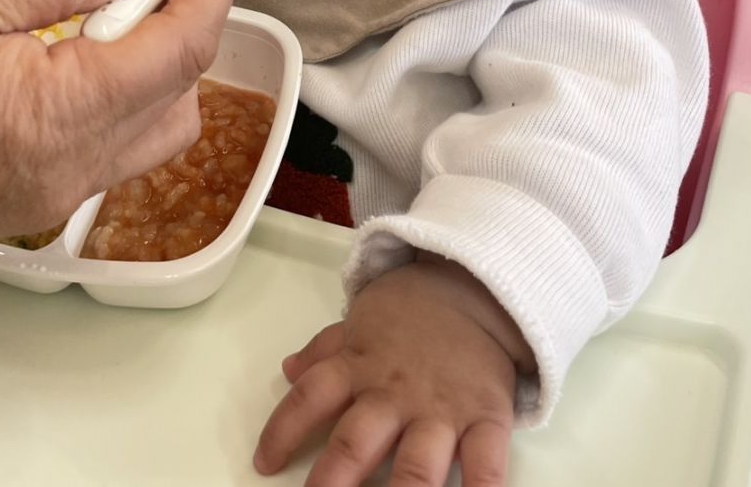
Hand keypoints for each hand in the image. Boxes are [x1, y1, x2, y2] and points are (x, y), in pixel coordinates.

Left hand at [255, 257, 531, 485]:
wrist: (476, 283)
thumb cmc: (413, 310)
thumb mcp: (363, 320)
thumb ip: (326, 349)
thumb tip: (288, 370)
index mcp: (360, 365)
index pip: (310, 397)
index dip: (283, 430)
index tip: (264, 463)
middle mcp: (394, 393)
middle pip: (355, 442)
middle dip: (332, 481)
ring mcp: (441, 409)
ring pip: (415, 465)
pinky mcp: (486, 416)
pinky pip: (485, 462)